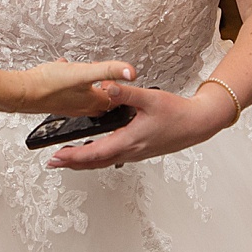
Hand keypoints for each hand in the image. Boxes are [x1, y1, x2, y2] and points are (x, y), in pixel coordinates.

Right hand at [10, 59, 132, 118]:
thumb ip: (108, 69)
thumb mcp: (83, 72)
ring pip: (83, 95)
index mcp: (92, 101)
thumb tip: (131, 71)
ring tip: (83, 72)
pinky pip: (67, 91)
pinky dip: (69, 81)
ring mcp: (67, 105)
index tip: (119, 78)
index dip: (118, 88)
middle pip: (99, 99)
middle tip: (103, 76)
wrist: (21, 92)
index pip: (114, 99)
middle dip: (102, 86)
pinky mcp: (54, 101)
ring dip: (85, 83)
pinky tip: (62, 70)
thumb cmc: (48, 85)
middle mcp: (81, 107)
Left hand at [44, 81, 232, 170]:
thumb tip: (106, 87)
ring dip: (85, 162)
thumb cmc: (178, 114)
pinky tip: (96, 151)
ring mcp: (135, 153)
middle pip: (96, 163)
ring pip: (104, 162)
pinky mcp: (140, 150)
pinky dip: (99, 157)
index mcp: (130, 141)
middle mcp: (131, 151)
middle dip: (73, 163)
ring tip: (69, 159)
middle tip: (54, 163)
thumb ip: (126, 93)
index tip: (57, 157)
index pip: (95, 153)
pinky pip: (114, 157)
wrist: (198, 124)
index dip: (74, 157)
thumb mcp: (150, 99)